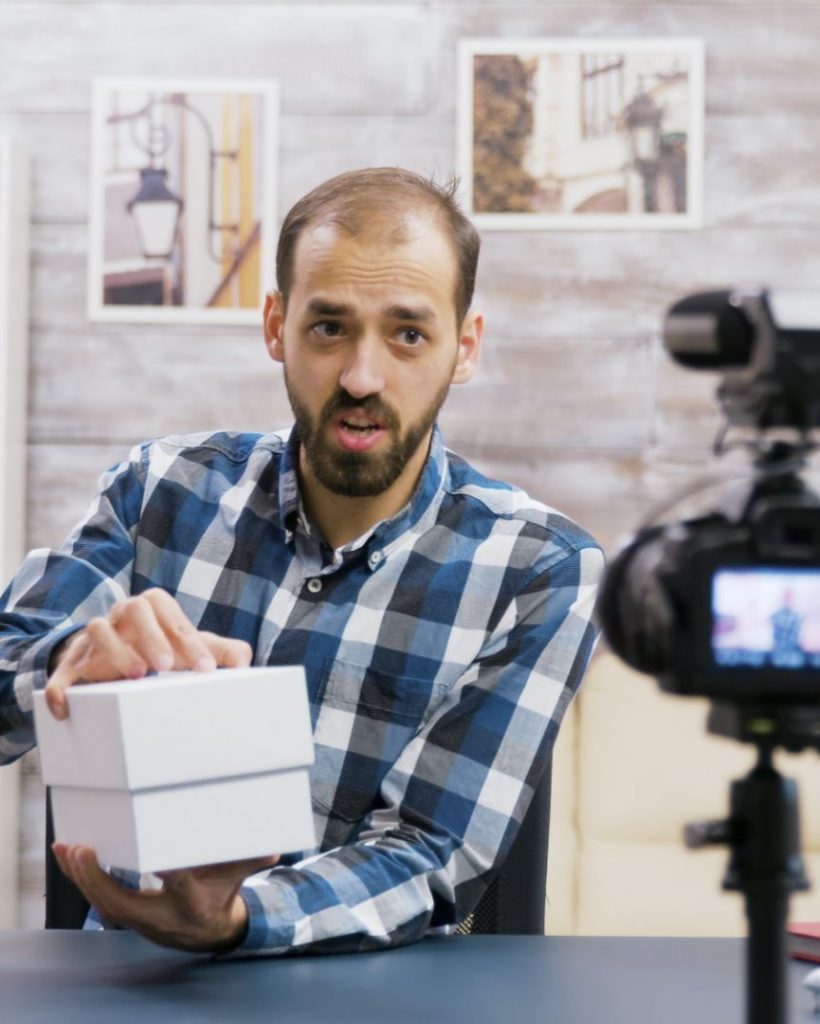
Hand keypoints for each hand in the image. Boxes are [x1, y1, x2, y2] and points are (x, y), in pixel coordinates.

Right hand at [45, 588, 252, 719]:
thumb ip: (221, 651)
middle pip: (133, 608)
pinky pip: (60, 671)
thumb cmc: (159, 650)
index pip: (170, 613)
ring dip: (115, 651)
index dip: (188, 639)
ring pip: (97, 629)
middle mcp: (122, 617)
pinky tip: (68, 709)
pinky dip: (60, 689)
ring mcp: (94, 639)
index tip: (205, 669)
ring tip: (135, 676)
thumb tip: (244, 660)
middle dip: (151, 636)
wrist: (111, 658)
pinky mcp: (71, 665)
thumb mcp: (190, 649)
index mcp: (152, 610)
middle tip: (166, 666)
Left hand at [52, 843, 279, 951]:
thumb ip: (249, 860)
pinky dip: (82, 879)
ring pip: (103, 904)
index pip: (180, 887)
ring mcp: (140, 921)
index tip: (156, 858)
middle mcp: (161, 918)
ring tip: (66, 848)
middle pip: (123, 903)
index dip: (169, 875)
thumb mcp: (237, 879)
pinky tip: (68, 857)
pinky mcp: (127, 917)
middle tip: (83, 850)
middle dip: (99, 878)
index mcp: (193, 905)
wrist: (209, 932)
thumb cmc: (222, 896)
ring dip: (81, 877)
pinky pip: (99, 900)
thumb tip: (275, 849)